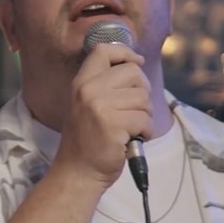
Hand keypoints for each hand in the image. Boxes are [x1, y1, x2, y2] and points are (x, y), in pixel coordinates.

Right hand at [55, 42, 152, 188]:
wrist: (78, 173)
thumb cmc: (88, 142)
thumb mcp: (88, 105)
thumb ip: (105, 85)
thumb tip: (136, 65)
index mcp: (81, 83)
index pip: (104, 50)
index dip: (125, 52)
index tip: (137, 61)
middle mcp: (89, 91)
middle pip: (133, 73)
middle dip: (142, 93)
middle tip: (135, 111)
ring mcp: (100, 107)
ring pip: (143, 98)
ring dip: (144, 116)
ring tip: (130, 129)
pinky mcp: (114, 125)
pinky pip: (145, 120)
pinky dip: (145, 132)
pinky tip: (132, 139)